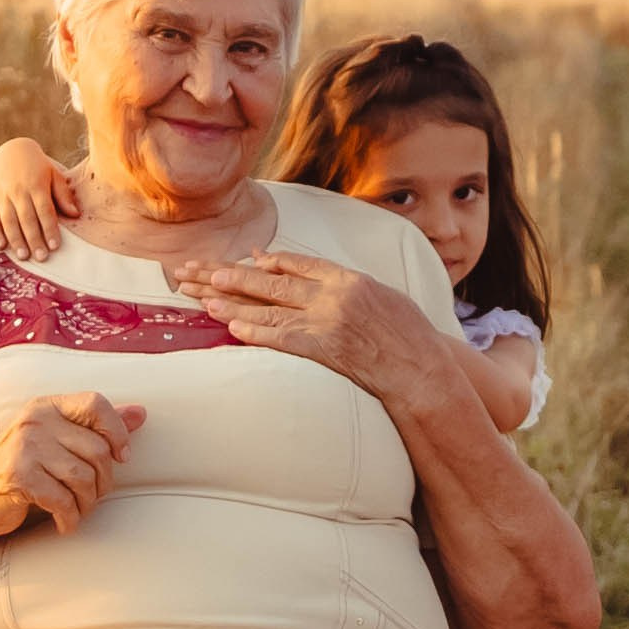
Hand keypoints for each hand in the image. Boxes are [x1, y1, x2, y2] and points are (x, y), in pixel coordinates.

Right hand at [0, 137, 80, 260]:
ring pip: (8, 220)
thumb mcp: (54, 174)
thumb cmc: (38, 166)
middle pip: (26, 219)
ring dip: (15, 240)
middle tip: (41, 257)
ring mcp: (2, 195)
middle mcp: (18, 191)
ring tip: (23, 256)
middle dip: (34, 240)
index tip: (54, 246)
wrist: (11, 151)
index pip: (44, 211)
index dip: (49, 229)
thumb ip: (63, 195)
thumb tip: (75, 214)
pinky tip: (1, 246)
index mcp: (36, 185)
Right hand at [0, 393, 146, 537]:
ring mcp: (24, 447)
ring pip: (83, 477)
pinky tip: (65, 523)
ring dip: (88, 503)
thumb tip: (142, 413)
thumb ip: (98, 427)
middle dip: (103, 481)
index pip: (96, 403)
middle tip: (93, 496)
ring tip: (79, 510)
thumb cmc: (23, 470)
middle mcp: (35, 420)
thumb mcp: (58, 442)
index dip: (117, 431)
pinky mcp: (18, 476)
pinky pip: (64, 499)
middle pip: (97, 449)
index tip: (121, 457)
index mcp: (46, 406)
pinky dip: (71, 518)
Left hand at [177, 251, 439, 398]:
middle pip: (275, 282)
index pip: (301, 263)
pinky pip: (281, 338)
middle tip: (205, 272)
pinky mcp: (323, 350)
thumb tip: (325, 278)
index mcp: (350, 279)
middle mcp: (334, 296)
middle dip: (236, 276)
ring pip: (270, 308)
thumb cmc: (409, 336)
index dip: (271, 261)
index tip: (248, 259)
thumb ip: (348, 284)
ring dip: (234, 303)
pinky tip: (231, 327)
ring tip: (205, 296)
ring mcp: (327, 323)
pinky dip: (255, 332)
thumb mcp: (383, 296)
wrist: (423, 370)